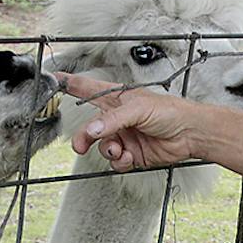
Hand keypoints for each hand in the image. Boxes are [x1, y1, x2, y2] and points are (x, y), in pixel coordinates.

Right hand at [62, 73, 208, 171]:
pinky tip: (131, 156)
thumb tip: (91, 130)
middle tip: (81, 145)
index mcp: (117, 99)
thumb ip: (112, 120)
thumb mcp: (139, 109)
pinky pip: (116, 161)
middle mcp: (118, 118)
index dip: (70, 84)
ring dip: (108, 150)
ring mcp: (124, 136)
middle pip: (89, 128)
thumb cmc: (170, 112)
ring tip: (120, 150)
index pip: (88, 89)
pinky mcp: (132, 154)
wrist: (190, 134)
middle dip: (84, 138)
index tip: (53, 81)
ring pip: (102, 147)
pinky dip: (120, 161)